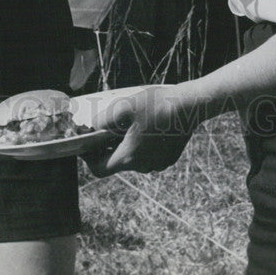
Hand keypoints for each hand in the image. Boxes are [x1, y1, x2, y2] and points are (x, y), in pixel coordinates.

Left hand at [81, 84, 197, 175]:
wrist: (189, 106)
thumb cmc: (156, 105)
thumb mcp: (123, 107)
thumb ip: (102, 120)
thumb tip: (90, 128)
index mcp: (129, 157)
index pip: (100, 169)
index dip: (89, 158)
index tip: (86, 145)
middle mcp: (143, 166)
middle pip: (117, 162)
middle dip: (108, 147)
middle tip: (106, 128)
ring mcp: (158, 164)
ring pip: (133, 159)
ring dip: (126, 146)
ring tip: (127, 125)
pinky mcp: (168, 158)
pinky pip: (148, 156)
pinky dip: (141, 145)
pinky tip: (145, 127)